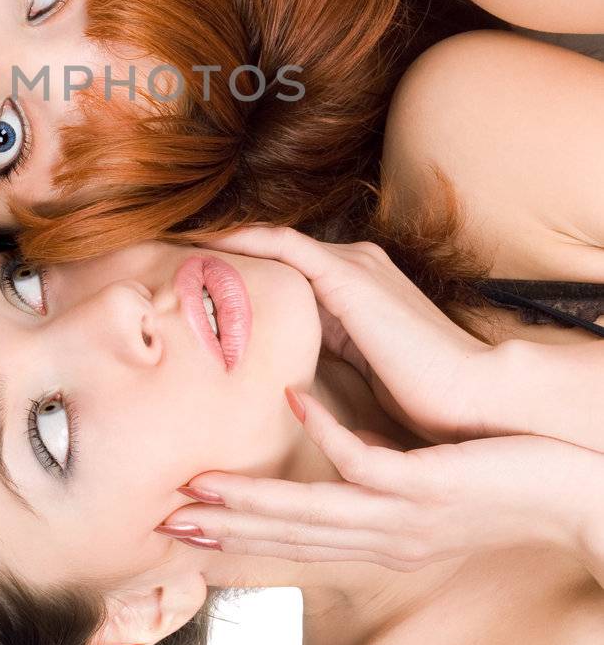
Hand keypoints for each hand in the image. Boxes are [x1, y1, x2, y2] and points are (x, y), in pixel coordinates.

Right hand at [162, 396, 600, 572]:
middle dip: (225, 529)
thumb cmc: (506, 477)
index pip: (295, 544)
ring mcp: (408, 517)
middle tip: (166, 519)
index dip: (236, 537)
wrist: (581, 490)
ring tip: (201, 480)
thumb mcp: (428, 483)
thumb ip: (373, 472)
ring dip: (253, 498)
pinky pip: (367, 463)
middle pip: (290, 538)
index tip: (182, 527)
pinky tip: (297, 400)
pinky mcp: (432, 486)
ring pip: (314, 512)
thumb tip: (331, 445)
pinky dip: (328, 434)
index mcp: (381, 539)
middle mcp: (387, 539)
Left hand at [202, 225, 493, 443]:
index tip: (195, 276)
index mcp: (358, 289)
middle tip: (170, 249)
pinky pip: (286, 247)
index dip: (242, 269)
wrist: (474, 402)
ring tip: (178, 243)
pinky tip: (207, 247)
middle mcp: (356, 266)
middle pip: (274, 249)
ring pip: (274, 243)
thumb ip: (329, 365)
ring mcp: (355, 267)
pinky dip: (245, 241)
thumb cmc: (426, 403)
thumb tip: (286, 389)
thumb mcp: (363, 377)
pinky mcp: (350, 278)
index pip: (288, 268)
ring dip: (226, 243)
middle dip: (224, 249)